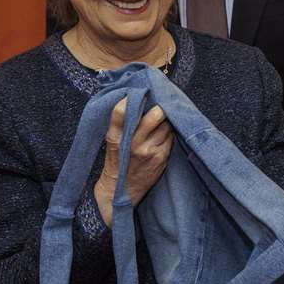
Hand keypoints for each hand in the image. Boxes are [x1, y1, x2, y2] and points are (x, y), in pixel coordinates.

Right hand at [93, 97, 173, 226]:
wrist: (120, 191)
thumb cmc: (116, 162)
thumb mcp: (112, 143)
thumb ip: (120, 125)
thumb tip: (132, 101)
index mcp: (114, 138)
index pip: (120, 113)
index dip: (129, 100)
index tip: (137, 92)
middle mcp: (132, 143)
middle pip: (154, 116)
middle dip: (159, 108)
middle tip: (159, 105)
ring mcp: (149, 151)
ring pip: (166, 125)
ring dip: (167, 120)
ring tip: (164, 118)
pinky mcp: (161, 157)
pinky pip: (171, 137)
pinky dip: (169, 132)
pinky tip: (165, 132)